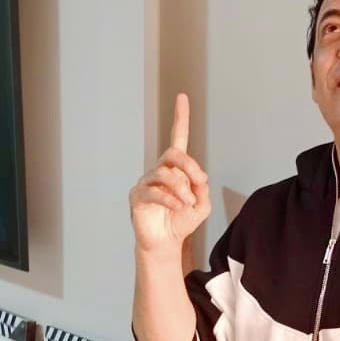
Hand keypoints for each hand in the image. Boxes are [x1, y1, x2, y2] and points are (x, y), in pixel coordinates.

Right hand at [130, 94, 210, 255]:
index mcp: (177, 168)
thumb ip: (202, 189)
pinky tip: (178, 207)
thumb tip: (197, 177)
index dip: (180, 117)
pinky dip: (170, 199)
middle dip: (189, 165)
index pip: (178, 138)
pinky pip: (154, 191)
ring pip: (164, 173)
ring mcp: (146, 182)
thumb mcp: (202, 204)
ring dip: (182, 188)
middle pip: (173, 153)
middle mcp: (160, 170)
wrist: (166, 243)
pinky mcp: (137, 196)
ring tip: (187, 203)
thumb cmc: (182, 221)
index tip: (182, 97)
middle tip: (199, 181)